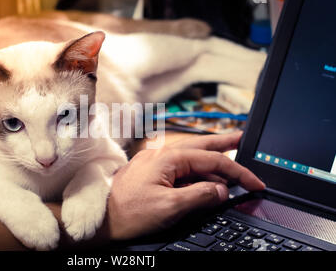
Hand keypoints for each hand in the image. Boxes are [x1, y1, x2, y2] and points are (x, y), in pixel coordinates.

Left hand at [107, 131, 264, 239]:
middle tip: (243, 139)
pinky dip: (196, 168)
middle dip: (224, 143)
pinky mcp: (151, 171)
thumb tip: (221, 190)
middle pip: (201, 145)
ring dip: (211, 156)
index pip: (212, 160)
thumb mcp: (170, 207)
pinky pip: (179, 165)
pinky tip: (203, 174)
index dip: (237, 171)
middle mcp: (162, 154)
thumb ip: (200, 195)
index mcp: (168, 158)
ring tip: (229, 156)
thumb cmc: (129, 212)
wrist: (101, 217)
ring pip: (191, 154)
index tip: (254, 182)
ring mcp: (155, 161)